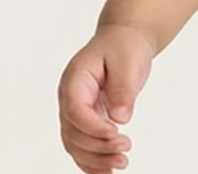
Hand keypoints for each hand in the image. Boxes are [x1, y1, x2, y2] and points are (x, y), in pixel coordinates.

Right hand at [57, 23, 153, 171]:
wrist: (124, 38)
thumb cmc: (124, 45)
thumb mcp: (127, 60)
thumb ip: (122, 89)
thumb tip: (121, 118)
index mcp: (75, 78)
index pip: (75, 110)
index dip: (93, 127)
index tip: (116, 135)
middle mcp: (69, 97)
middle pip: (73, 132)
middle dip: (97, 147)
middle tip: (125, 151)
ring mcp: (75, 110)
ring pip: (75, 144)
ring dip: (95, 159)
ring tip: (121, 164)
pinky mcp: (86, 119)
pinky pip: (82, 145)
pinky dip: (92, 161)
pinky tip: (107, 172)